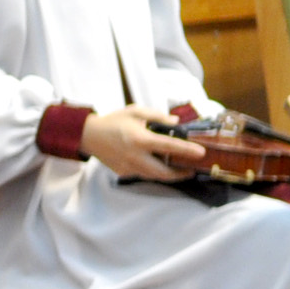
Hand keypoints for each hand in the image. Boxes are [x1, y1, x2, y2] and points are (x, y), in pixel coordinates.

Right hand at [83, 104, 205, 181]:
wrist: (88, 136)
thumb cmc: (113, 121)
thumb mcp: (135, 112)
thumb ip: (158, 116)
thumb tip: (176, 122)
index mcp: (140, 139)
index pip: (169, 146)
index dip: (187, 150)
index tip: (201, 153)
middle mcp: (135, 156)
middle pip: (164, 172)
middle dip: (181, 173)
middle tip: (192, 170)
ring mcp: (128, 166)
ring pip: (154, 176)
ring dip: (169, 175)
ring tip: (179, 170)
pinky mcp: (123, 172)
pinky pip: (142, 174)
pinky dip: (152, 172)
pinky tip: (157, 166)